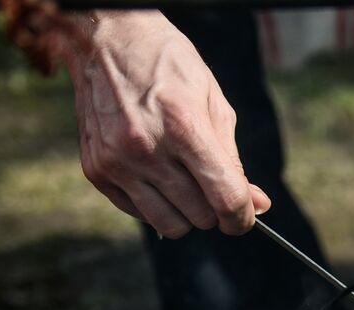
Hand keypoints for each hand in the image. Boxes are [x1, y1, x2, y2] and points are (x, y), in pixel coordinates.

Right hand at [57, 11, 269, 236]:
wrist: (106, 41)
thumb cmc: (167, 67)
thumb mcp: (212, 103)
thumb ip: (233, 159)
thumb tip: (257, 204)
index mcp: (183, 126)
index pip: (225, 197)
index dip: (242, 217)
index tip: (244, 217)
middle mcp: (145, 148)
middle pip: (200, 216)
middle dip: (213, 209)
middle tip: (208, 183)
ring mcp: (117, 162)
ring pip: (170, 225)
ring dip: (186, 213)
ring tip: (184, 182)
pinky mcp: (96, 171)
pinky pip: (140, 214)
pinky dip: (156, 204)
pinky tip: (155, 175)